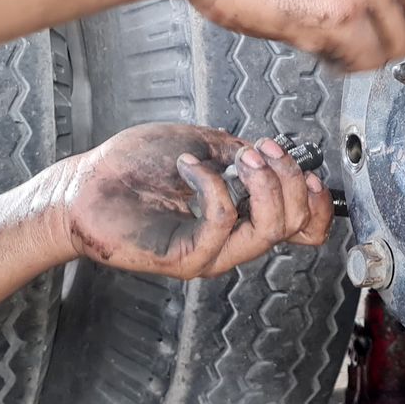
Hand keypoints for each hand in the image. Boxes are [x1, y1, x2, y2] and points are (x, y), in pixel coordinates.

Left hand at [55, 124, 333, 279]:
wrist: (85, 184)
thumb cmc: (133, 167)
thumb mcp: (201, 146)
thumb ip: (239, 152)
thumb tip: (269, 152)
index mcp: (242, 218)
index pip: (303, 229)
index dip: (319, 204)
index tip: (310, 171)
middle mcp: (232, 241)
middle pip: (294, 224)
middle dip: (289, 178)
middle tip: (263, 150)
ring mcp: (211, 253)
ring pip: (268, 229)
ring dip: (264, 183)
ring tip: (240, 157)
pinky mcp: (186, 257)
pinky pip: (222, 221)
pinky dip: (213, 184)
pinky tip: (190, 166)